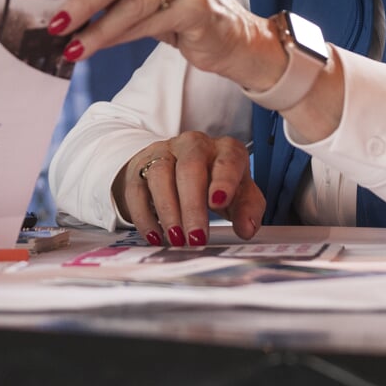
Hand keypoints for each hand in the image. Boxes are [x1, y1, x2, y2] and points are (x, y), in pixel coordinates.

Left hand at [51, 0, 265, 82]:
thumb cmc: (174, 1)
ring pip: (134, 2)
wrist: (227, 32)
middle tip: (57, 22)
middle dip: (84, 0)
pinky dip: (117, 37)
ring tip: (71, 45)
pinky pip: (149, 24)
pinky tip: (97, 46)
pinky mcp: (202, 6)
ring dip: (97, 28)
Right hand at [114, 133, 263, 246]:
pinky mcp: (139, 168)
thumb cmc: (216, 183)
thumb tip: (246, 229)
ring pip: (160, 175)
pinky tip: (155, 235)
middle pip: (190, 168)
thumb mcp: (240, 194)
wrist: (179, 167)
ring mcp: (163, 153)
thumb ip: (248, 209)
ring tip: (176, 240)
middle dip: (192, 206)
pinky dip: (144, 216)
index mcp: (225, 149)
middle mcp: (193, 145)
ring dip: (168, 211)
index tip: (218, 203)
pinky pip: (136, 190)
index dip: (223, 180)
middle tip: (197, 238)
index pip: (227, 159)